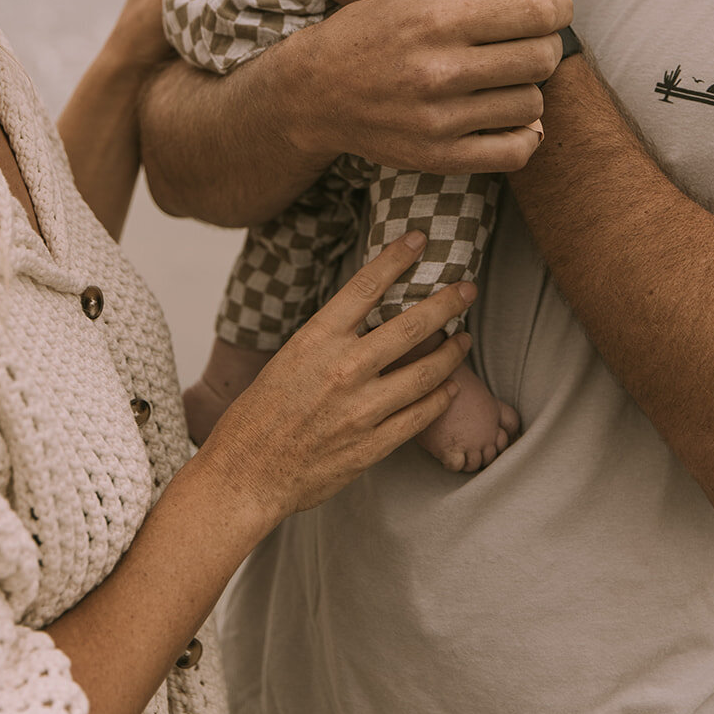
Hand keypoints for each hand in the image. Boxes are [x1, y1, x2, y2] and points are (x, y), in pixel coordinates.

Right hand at [198, 231, 475, 522]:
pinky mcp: (373, 445)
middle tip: (467, 289)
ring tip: (465, 340)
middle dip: (447, 303)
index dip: (397, 258)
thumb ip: (331, 339)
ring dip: (453, 353)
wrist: (246, 474)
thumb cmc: (260, 414)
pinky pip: (420, 416)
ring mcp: (362, 409)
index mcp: (317, 339)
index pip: (366, 286)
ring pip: (426, 372)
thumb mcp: (290, 358)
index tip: (418, 239)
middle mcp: (344, 368)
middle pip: (412, 325)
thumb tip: (368, 318)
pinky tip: (450, 388)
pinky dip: (441, 398)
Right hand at [281, 0, 569, 175]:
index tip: (557, 7)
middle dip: (545, 44)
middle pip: (540, 58)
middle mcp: (440, 70)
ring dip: (528, 88)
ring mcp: (441, 119)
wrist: (315, 93)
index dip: (558, 7)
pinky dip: (523, 135)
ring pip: (532, 104)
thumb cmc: (370, 32)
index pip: (533, 13)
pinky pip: (515, 152)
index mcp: (437, 21)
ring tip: (505, 77)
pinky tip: (506, 116)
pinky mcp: (439, 157)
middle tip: (531, 40)